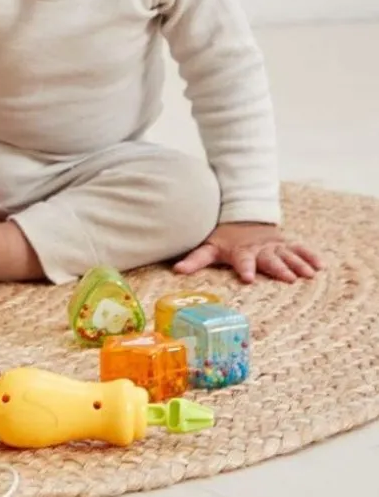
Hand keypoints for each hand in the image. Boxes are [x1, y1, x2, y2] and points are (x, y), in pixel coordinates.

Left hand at [174, 222, 321, 283]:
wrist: (241, 218)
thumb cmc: (224, 239)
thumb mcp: (208, 247)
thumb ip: (195, 260)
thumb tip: (176, 271)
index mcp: (240, 252)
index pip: (242, 260)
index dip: (245, 268)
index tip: (248, 278)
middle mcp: (259, 249)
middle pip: (269, 259)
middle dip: (278, 267)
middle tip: (288, 278)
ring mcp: (274, 246)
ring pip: (287, 254)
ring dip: (297, 263)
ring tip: (308, 274)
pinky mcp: (285, 244)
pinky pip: (299, 249)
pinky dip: (310, 256)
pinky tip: (321, 266)